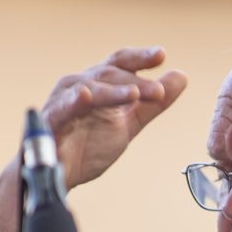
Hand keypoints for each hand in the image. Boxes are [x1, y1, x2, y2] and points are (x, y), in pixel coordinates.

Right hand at [43, 48, 189, 189]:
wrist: (58, 176)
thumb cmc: (86, 147)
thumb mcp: (128, 124)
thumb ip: (153, 103)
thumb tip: (181, 76)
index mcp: (98, 84)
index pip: (120, 63)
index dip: (140, 57)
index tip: (161, 56)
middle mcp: (79, 85)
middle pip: (109, 74)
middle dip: (135, 82)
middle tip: (159, 93)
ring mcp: (63, 101)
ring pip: (90, 89)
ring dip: (113, 91)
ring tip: (133, 94)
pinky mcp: (50, 120)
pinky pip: (62, 109)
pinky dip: (73, 102)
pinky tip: (85, 97)